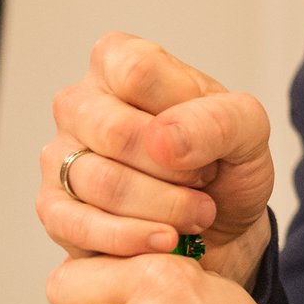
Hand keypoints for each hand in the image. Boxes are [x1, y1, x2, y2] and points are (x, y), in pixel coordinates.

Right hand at [40, 33, 274, 290]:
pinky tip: (166, 241)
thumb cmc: (226, 166)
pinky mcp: (55, 210)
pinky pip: (79, 225)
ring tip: (197, 213)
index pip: (137, 71)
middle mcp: (79, 104)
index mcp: (118, 62)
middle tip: (206, 184)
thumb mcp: (248, 131)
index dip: (182, 115)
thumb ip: (218, 120)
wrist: (222, 228)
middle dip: (175, 170)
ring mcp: (59, 156)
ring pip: (102, 182)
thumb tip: (163, 139)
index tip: (210, 142)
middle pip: (115, 131)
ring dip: (164, 208)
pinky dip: (132, 238)